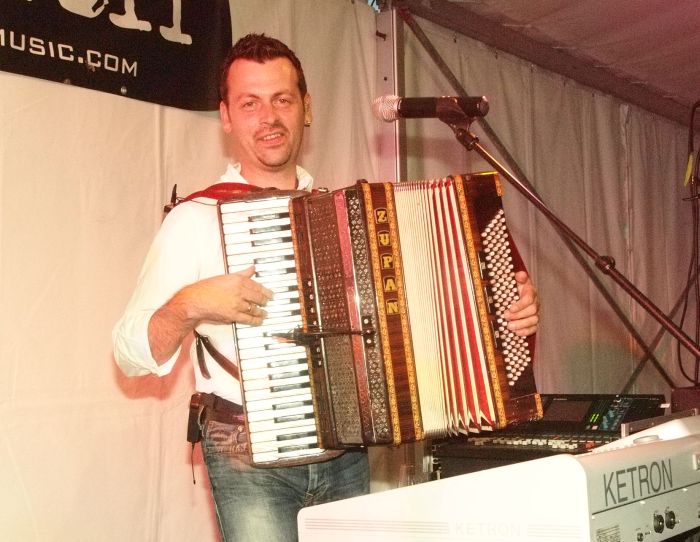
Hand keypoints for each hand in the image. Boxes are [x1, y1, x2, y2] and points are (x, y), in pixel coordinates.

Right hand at [148, 267, 273, 362]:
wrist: (195, 301)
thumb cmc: (207, 288)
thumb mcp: (226, 277)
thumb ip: (242, 273)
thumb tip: (253, 268)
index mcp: (239, 280)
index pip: (257, 286)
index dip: (266, 291)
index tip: (270, 294)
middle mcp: (240, 291)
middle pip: (258, 297)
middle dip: (265, 301)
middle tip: (268, 303)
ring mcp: (237, 304)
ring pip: (255, 309)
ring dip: (261, 312)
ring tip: (264, 313)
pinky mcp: (233, 315)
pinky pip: (249, 319)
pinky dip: (256, 320)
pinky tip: (258, 321)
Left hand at [503, 271, 538, 336]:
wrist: (517, 295)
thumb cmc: (516, 288)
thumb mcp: (516, 280)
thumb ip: (519, 277)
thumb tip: (520, 274)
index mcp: (531, 292)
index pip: (529, 299)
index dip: (520, 305)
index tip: (510, 309)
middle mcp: (536, 303)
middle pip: (532, 311)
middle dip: (518, 315)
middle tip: (506, 317)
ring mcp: (536, 313)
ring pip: (534, 320)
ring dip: (521, 324)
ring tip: (509, 326)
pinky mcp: (534, 322)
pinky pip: (534, 328)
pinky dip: (525, 332)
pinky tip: (517, 333)